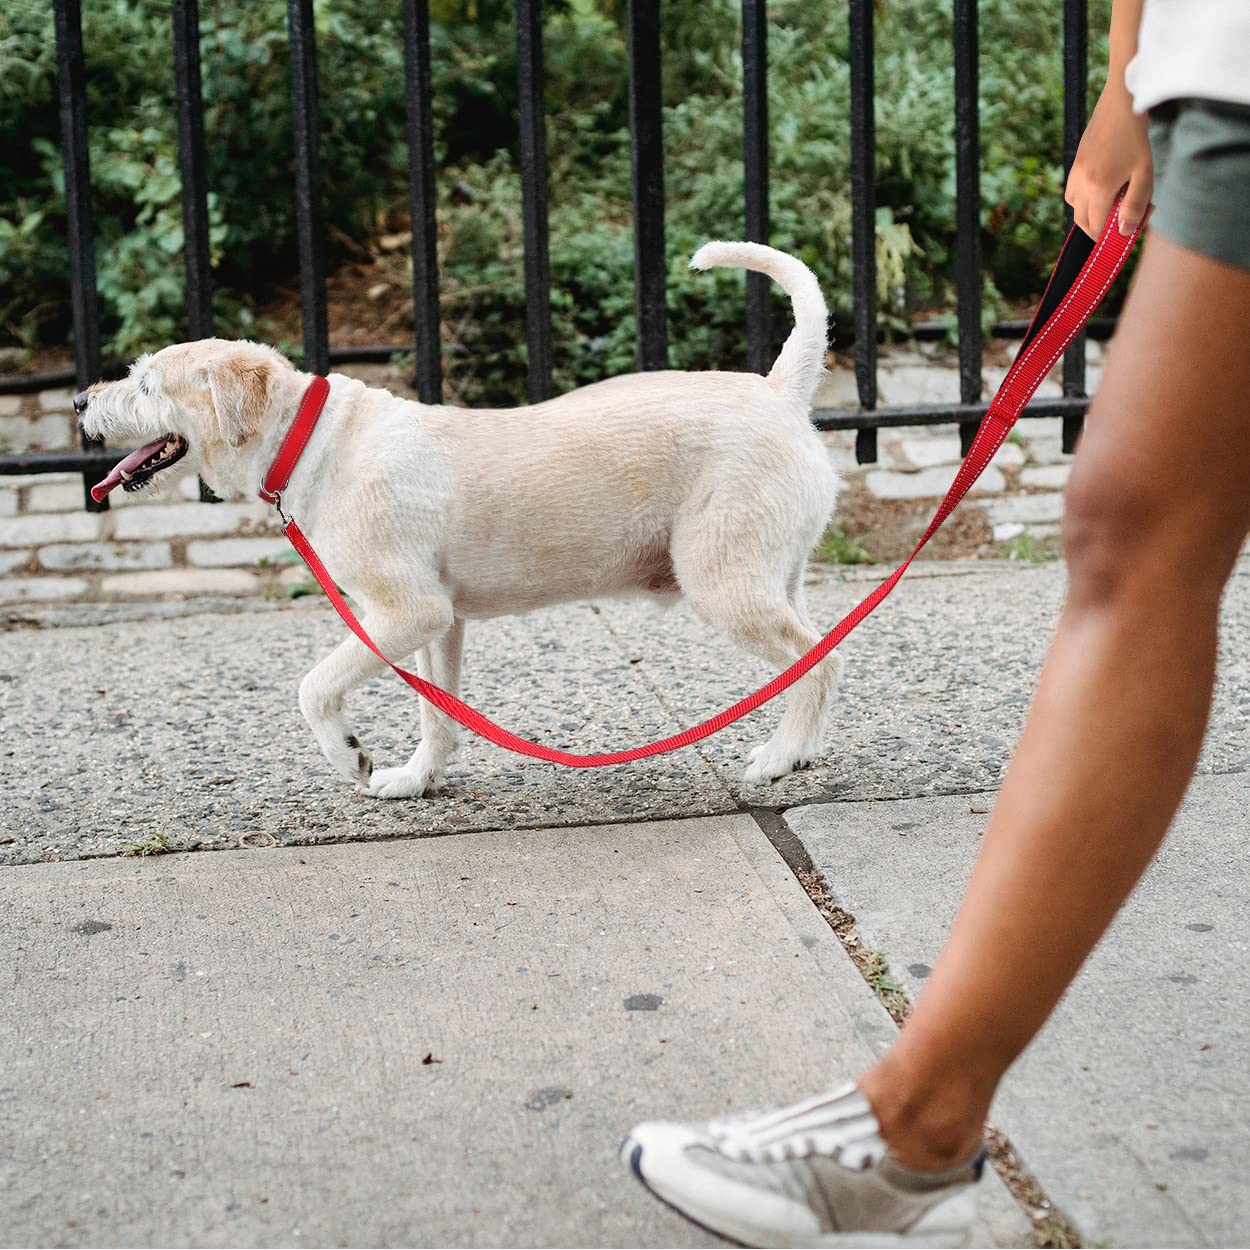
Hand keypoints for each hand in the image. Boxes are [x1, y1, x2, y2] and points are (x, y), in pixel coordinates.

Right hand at [1065, 79, 1152, 237]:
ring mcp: (1075, 175)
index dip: (1111, 237)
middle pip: (1083, 223)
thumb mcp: (1144, 173)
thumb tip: (1124, 232)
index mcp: (1099, 188)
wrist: (1120, 104)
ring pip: (1076, 210)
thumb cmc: (1136, 138)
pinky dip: (1083, 201)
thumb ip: (1135, 205)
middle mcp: (1081, 184)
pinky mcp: (1074, 166)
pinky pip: (1072, 194)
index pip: (1097, 228)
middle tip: (1121, 224)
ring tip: (1112, 206)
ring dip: (1091, 215)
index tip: (1126, 233)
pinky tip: (1100, 191)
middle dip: (1099, 230)